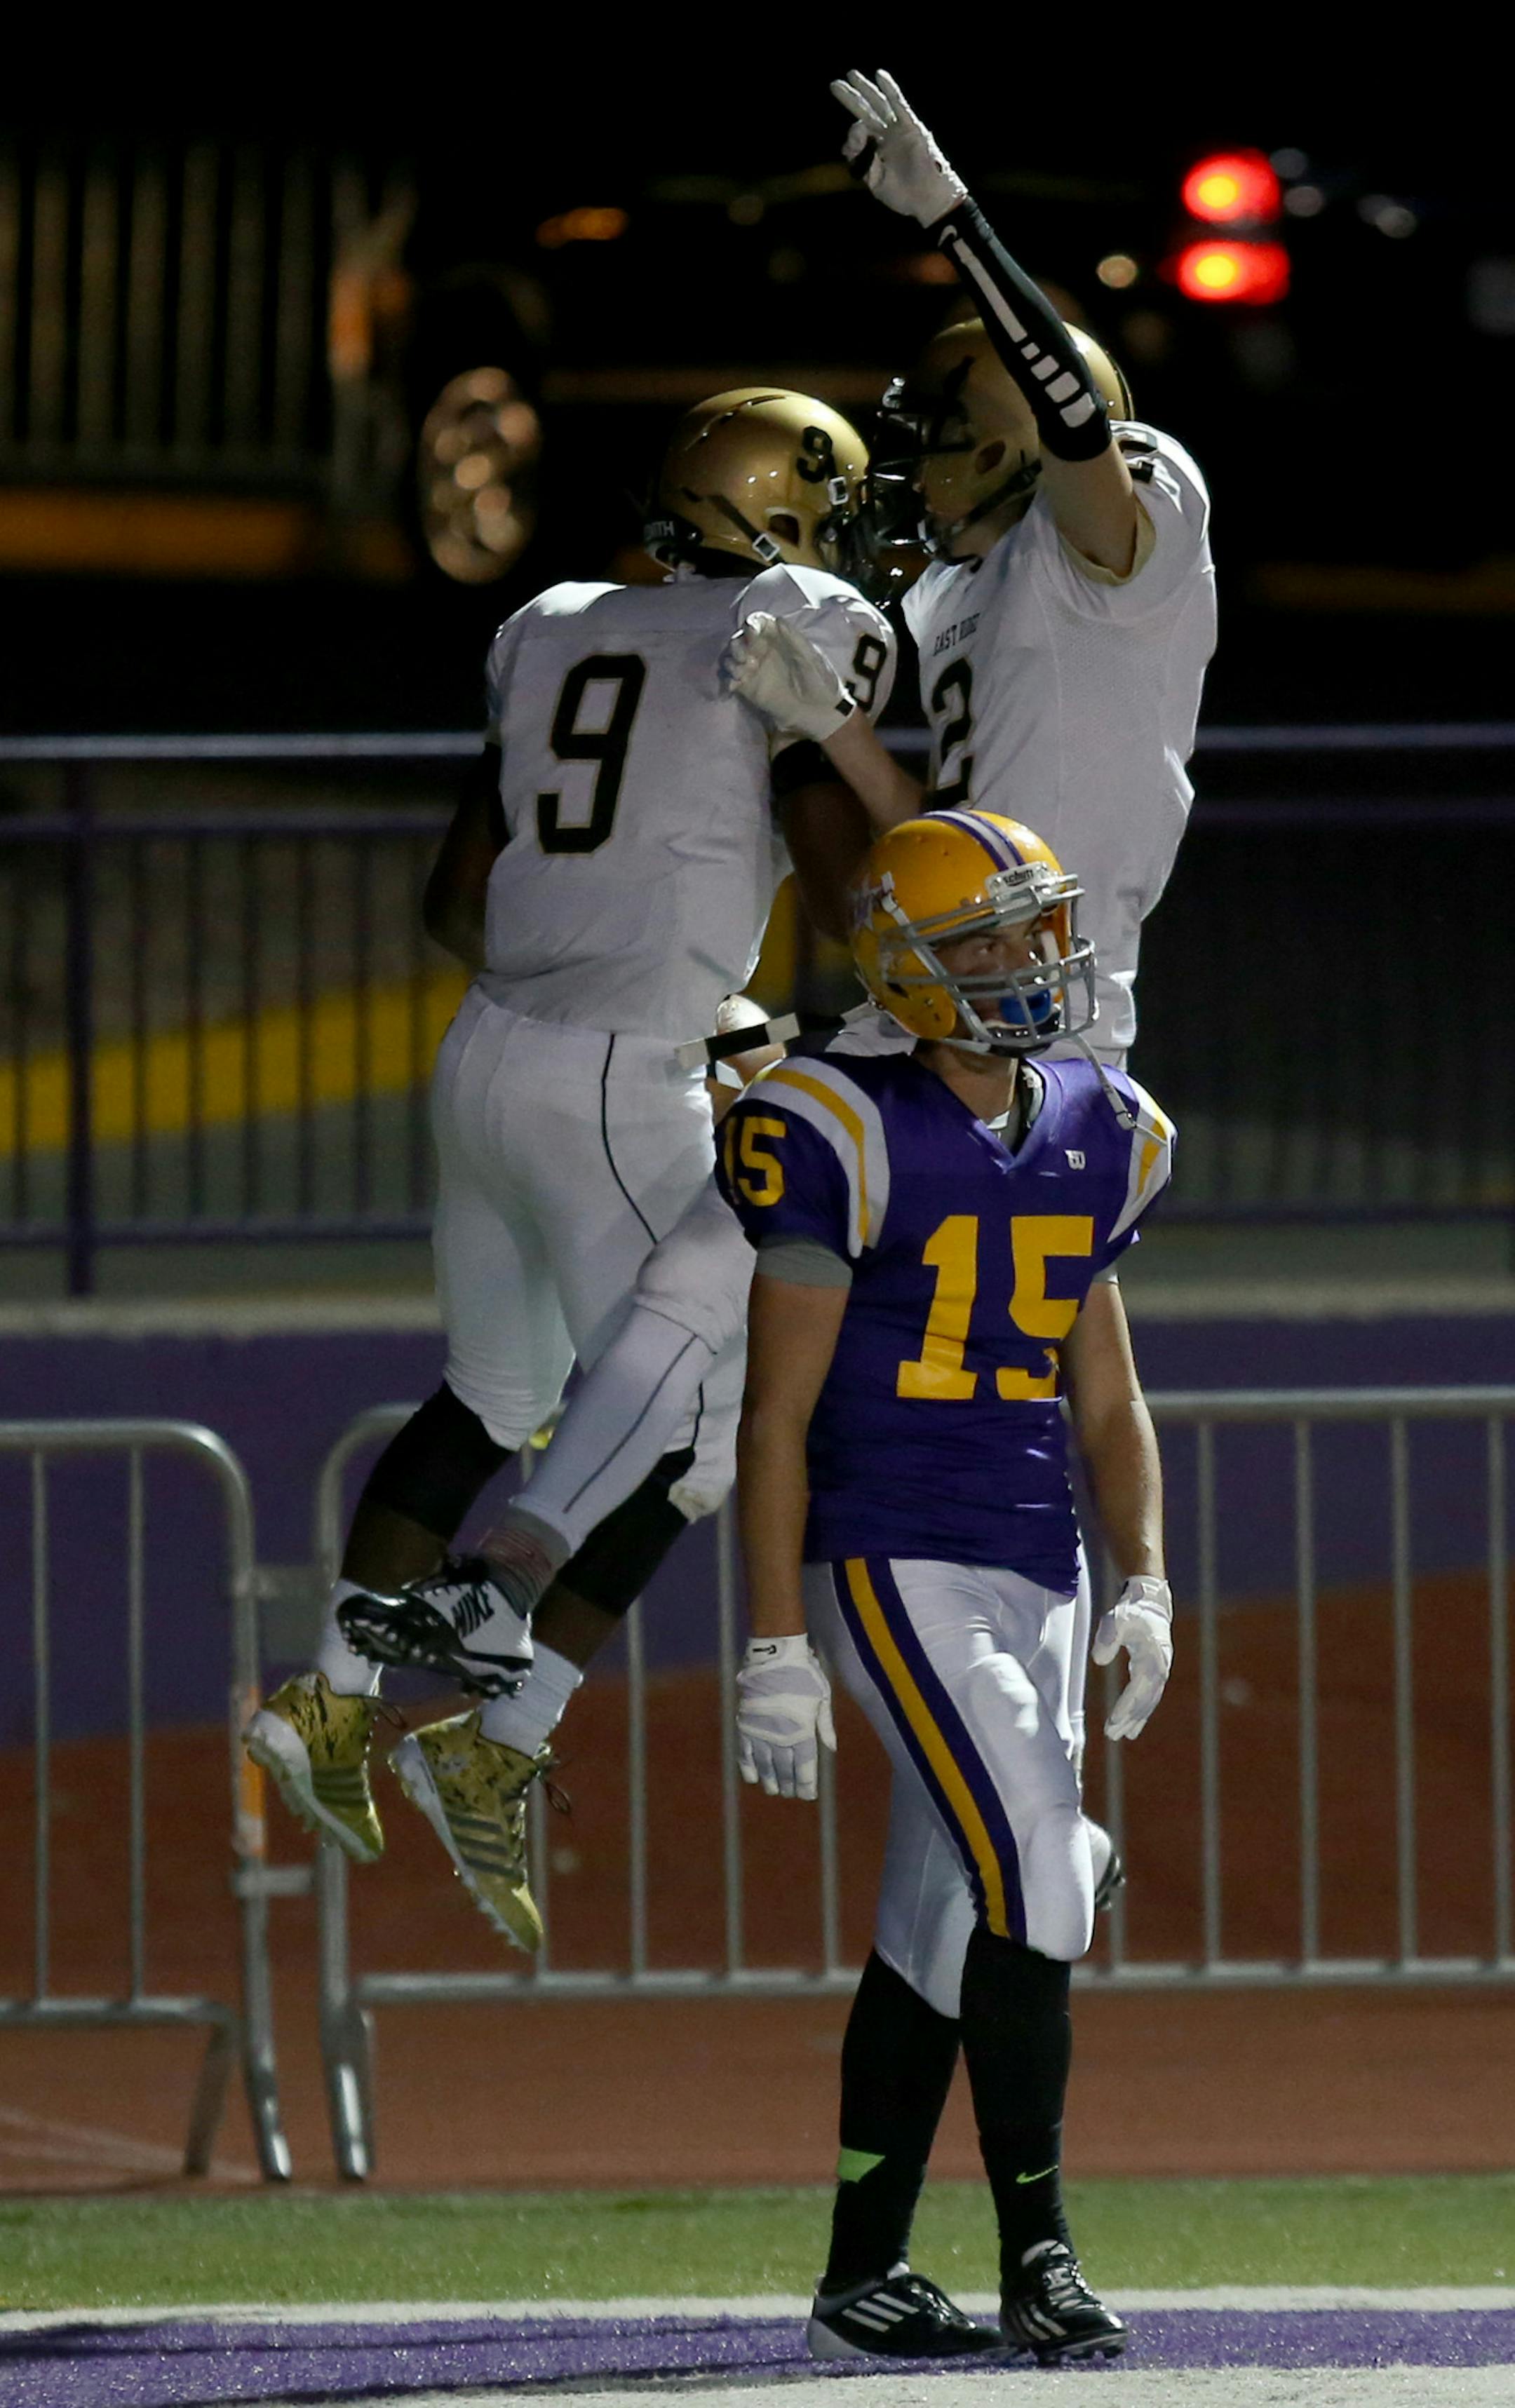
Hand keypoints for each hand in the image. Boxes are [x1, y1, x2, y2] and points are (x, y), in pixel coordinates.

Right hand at [723, 612, 855, 742]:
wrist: (820, 713)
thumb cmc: (820, 682)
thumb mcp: (811, 657)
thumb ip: (794, 638)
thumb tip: (778, 620)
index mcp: (777, 641)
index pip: (757, 625)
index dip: (751, 624)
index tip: (753, 631)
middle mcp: (762, 653)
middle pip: (739, 640)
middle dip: (738, 644)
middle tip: (748, 656)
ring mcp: (754, 672)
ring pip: (731, 659)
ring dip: (733, 661)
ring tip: (746, 671)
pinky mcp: (748, 690)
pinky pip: (730, 680)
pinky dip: (729, 680)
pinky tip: (737, 684)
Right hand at [736, 1633, 836, 1799]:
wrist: (774, 1656)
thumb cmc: (803, 1674)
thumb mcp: (821, 1697)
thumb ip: (825, 1725)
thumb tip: (831, 1748)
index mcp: (803, 1731)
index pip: (805, 1768)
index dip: (806, 1785)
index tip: (808, 1795)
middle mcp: (782, 1736)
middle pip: (785, 1770)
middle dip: (789, 1785)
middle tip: (790, 1793)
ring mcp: (761, 1732)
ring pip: (765, 1766)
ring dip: (770, 1781)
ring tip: (773, 1790)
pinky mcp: (745, 1725)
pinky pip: (745, 1754)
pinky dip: (748, 1768)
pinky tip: (753, 1778)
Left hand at [830, 69, 967, 226]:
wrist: (925, 199)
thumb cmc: (902, 194)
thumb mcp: (873, 180)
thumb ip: (860, 159)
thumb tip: (857, 129)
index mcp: (877, 150)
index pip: (859, 135)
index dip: (852, 137)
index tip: (852, 147)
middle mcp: (887, 136)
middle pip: (866, 112)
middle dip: (850, 98)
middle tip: (835, 84)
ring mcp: (899, 130)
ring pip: (879, 104)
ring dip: (866, 89)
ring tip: (851, 75)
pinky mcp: (911, 127)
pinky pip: (899, 105)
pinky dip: (890, 90)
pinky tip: (879, 76)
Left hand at [1091, 1575, 1173, 1741]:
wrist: (1150, 1602)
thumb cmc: (1131, 1611)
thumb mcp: (1115, 1620)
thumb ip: (1107, 1638)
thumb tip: (1099, 1660)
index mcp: (1152, 1658)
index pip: (1139, 1690)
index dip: (1126, 1707)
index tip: (1113, 1722)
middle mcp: (1160, 1668)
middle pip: (1145, 1700)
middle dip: (1130, 1719)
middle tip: (1112, 1735)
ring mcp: (1161, 1670)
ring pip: (1149, 1701)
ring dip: (1136, 1719)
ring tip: (1124, 1736)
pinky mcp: (1156, 1671)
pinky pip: (1150, 1696)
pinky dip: (1142, 1711)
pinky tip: (1133, 1724)